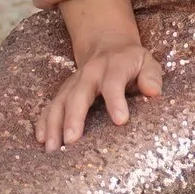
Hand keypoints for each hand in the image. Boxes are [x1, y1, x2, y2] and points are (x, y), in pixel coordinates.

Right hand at [35, 37, 162, 148]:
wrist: (107, 45)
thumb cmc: (132, 62)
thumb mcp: (147, 62)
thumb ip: (151, 76)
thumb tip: (153, 91)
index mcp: (113, 66)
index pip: (113, 83)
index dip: (116, 101)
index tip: (120, 121)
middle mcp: (89, 74)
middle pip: (78, 95)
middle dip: (74, 117)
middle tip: (72, 140)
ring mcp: (73, 83)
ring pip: (60, 102)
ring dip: (54, 124)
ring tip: (53, 148)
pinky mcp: (63, 92)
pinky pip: (50, 106)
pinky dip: (44, 122)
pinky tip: (41, 139)